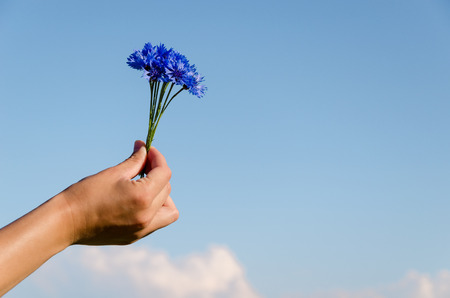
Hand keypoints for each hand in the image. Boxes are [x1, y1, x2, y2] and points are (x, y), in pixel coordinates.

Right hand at [61, 140, 178, 244]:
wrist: (64, 223)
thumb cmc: (85, 194)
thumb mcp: (113, 173)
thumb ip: (135, 161)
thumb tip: (145, 149)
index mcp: (142, 197)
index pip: (164, 173)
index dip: (157, 158)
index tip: (147, 149)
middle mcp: (147, 216)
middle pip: (167, 189)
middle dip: (158, 173)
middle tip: (142, 163)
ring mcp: (141, 230)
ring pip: (169, 210)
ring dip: (162, 194)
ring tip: (145, 184)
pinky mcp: (134, 237)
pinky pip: (156, 222)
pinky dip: (154, 209)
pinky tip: (137, 199)